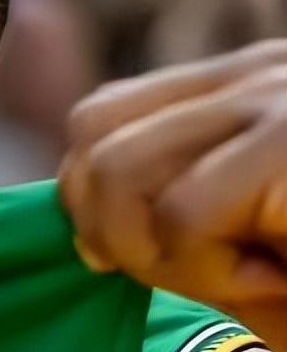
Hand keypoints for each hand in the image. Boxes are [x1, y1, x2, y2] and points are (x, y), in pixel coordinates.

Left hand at [59, 40, 286, 351]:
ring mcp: (281, 96)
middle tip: (190, 277)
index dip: (84, 197)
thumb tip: (87, 238)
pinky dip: (212, 271)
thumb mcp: (250, 244)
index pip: (100, 118)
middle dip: (109, 230)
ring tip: (241, 276)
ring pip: (119, 172)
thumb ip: (172, 220)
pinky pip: (184, 214)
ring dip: (161, 253)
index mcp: (243, 87)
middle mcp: (260, 74)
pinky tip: (280, 276)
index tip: (121, 259)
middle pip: (92, 137)